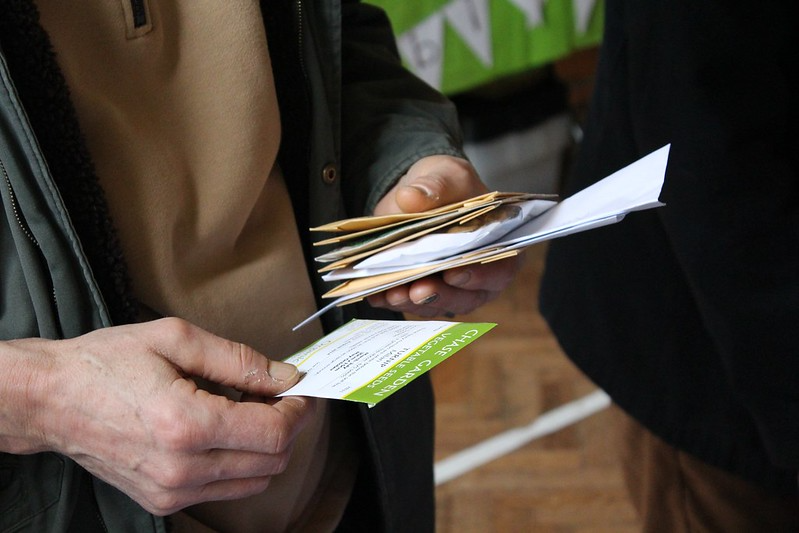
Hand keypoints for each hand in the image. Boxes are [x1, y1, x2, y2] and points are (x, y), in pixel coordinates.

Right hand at [2, 318, 312, 514]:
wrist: (51, 399)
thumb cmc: (106, 363)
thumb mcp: (176, 339)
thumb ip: (240, 361)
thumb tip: (286, 376)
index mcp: (187, 424)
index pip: (275, 433)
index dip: (300, 409)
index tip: (300, 389)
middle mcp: (182, 468)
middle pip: (273, 461)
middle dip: (288, 426)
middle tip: (277, 395)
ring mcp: (172, 491)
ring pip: (255, 480)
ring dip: (267, 447)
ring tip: (248, 411)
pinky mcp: (163, 500)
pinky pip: (226, 489)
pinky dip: (240, 462)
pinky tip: (223, 430)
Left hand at [369, 155, 522, 317]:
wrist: (420, 195)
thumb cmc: (447, 186)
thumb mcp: (445, 175)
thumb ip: (435, 186)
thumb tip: (410, 197)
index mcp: (499, 244)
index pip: (498, 269)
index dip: (479, 276)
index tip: (454, 274)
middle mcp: (479, 273)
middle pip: (466, 296)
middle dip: (440, 295)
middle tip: (418, 290)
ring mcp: (450, 287)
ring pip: (437, 304)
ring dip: (413, 302)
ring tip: (393, 294)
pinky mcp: (422, 290)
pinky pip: (408, 302)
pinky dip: (392, 299)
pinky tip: (375, 293)